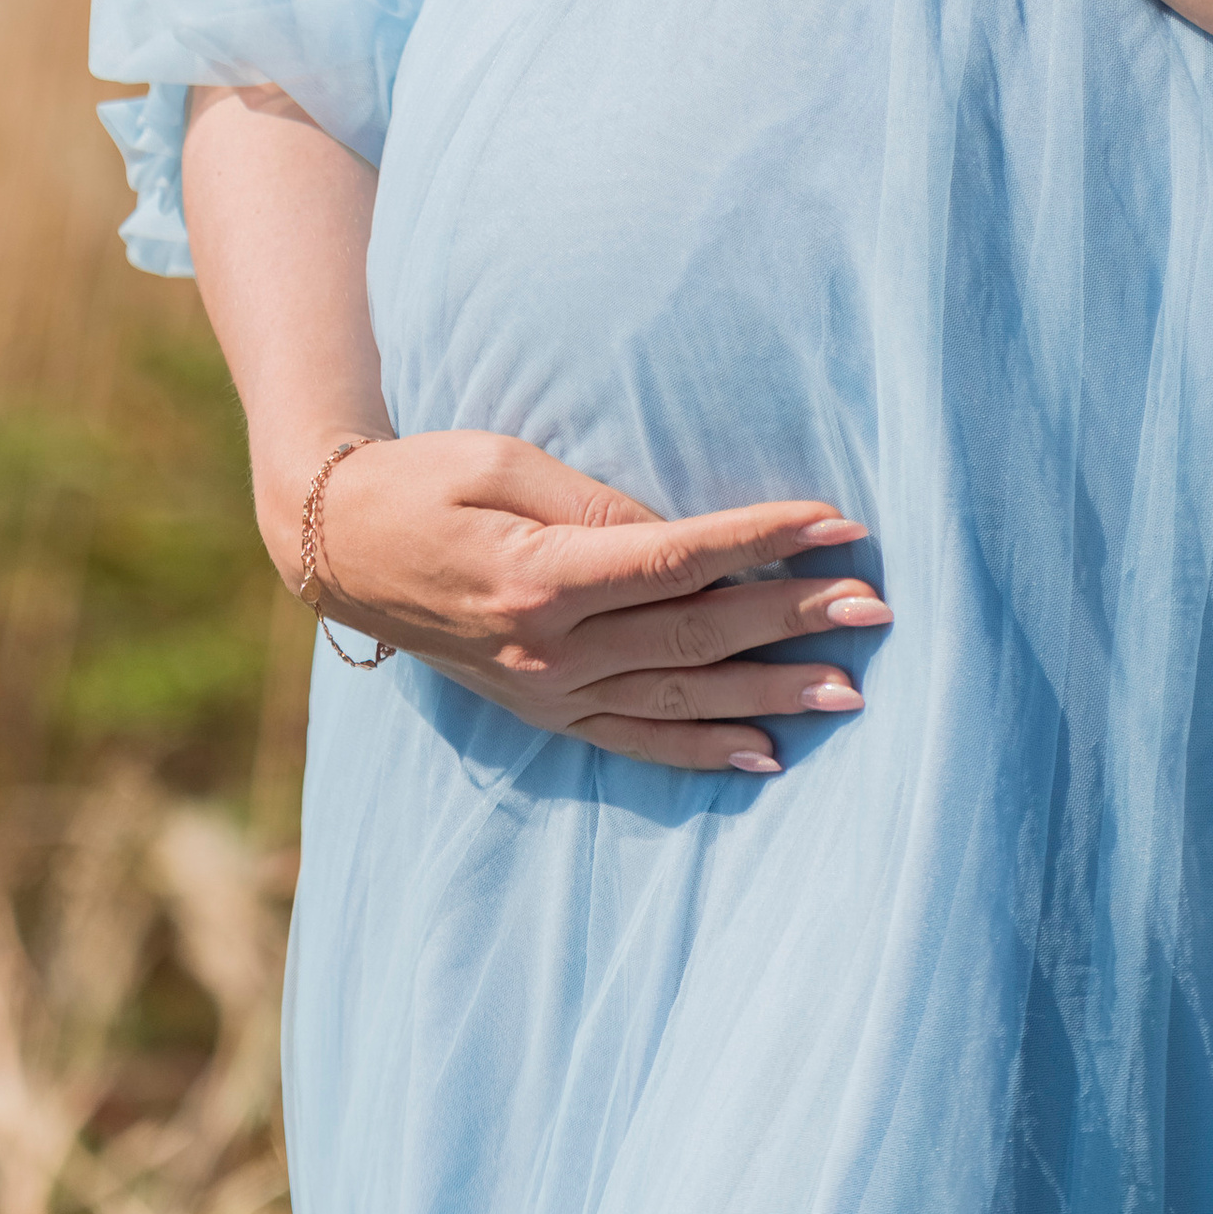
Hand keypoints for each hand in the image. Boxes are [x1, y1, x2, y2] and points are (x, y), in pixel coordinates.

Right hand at [297, 422, 890, 775]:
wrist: (337, 547)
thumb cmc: (421, 479)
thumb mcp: (498, 459)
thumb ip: (591, 501)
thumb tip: (678, 539)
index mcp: (540, 575)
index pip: (677, 560)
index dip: (761, 543)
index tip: (837, 523)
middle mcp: (548, 648)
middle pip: (695, 635)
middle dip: (792, 618)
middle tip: (875, 605)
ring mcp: (546, 692)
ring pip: (678, 699)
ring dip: (769, 692)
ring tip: (850, 689)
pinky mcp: (542, 713)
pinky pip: (634, 742)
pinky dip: (702, 752)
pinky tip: (765, 754)